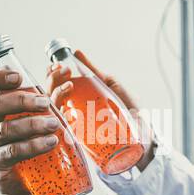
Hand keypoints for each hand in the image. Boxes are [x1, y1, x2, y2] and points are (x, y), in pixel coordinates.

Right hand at [0, 69, 62, 194]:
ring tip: (54, 124)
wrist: (29, 190)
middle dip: (21, 100)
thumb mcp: (38, 118)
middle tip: (45, 103)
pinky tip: (50, 142)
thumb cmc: (31, 148)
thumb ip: (48, 95)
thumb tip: (63, 70)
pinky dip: (32, 145)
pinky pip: (12, 152)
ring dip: (31, 124)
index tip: (18, 77)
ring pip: (4, 129)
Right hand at [46, 49, 155, 171]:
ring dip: (56, 93)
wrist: (144, 134)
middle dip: (52, 81)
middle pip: (49, 97)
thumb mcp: (111, 86)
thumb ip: (94, 72)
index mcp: (76, 101)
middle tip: (63, 71)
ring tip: (69, 84)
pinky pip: (60, 130)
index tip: (57, 65)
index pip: (55, 87)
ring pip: (53, 111)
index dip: (51, 75)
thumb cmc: (129, 111)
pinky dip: (60, 115)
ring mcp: (73, 128)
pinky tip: (66, 106)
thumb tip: (77, 53)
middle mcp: (71, 114)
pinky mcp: (78, 141)